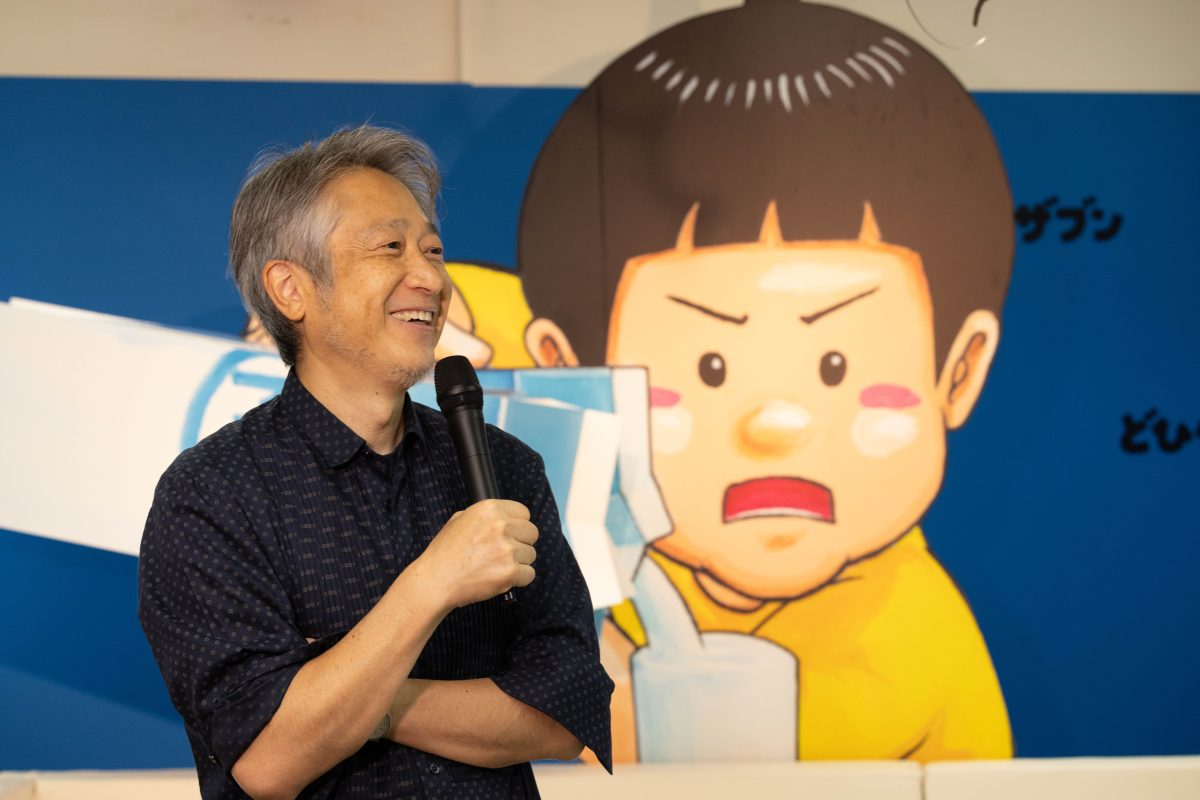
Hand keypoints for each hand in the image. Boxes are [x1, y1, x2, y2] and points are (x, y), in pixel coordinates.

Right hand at [417, 499, 537, 609]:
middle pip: (532, 533)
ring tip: (496, 566)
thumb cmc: (445, 553)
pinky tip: (500, 577)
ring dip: (518, 562)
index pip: (524, 512)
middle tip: (503, 552)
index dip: (517, 525)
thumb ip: (485, 516)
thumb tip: (505, 517)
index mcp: (490, 509)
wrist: (435, 580)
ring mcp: (507, 550)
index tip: (511, 534)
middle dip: (521, 543)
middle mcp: (501, 526)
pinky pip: (529, 574)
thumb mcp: (459, 519)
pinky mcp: (510, 572)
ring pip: (531, 554)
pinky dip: (518, 579)